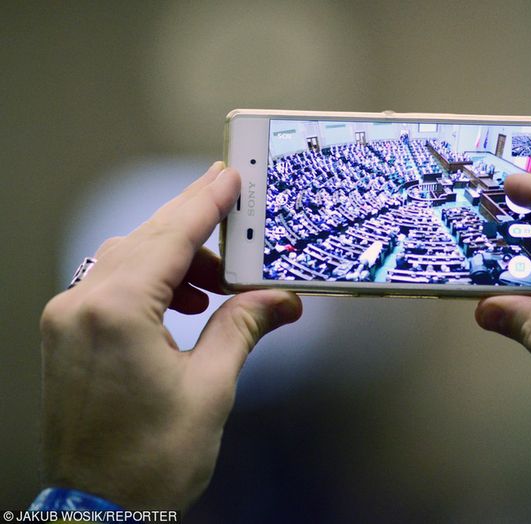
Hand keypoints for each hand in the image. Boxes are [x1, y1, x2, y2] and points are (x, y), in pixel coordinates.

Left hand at [39, 162, 301, 509]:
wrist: (98, 513)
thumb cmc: (150, 460)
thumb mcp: (211, 387)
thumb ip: (242, 327)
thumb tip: (279, 299)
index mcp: (117, 312)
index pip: (170, 237)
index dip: (205, 202)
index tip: (228, 177)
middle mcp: (81, 306)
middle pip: (145, 241)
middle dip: (192, 225)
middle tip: (231, 208)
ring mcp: (67, 321)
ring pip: (126, 260)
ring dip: (174, 259)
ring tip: (218, 282)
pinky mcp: (66, 337)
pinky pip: (110, 286)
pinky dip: (150, 282)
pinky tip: (182, 303)